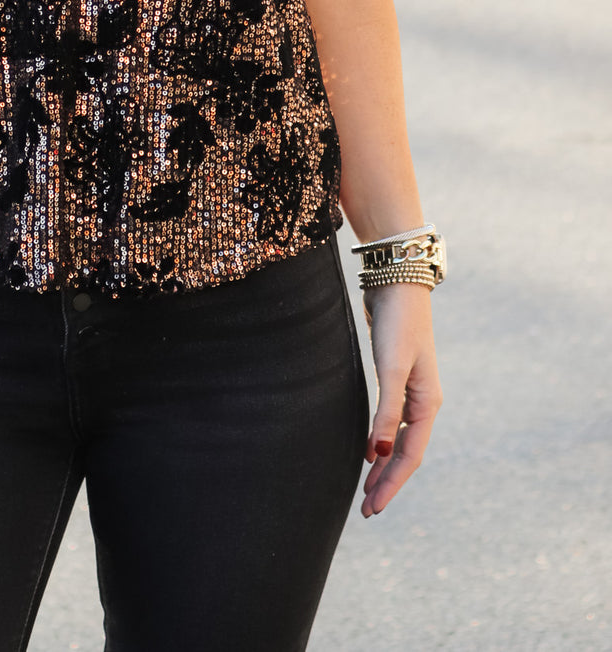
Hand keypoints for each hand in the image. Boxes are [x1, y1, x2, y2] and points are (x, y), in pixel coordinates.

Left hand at [360, 281, 441, 517]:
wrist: (396, 283)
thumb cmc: (397, 324)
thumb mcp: (390, 368)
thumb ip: (386, 411)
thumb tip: (380, 454)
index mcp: (428, 404)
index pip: (410, 455)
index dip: (392, 483)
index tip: (372, 508)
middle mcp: (422, 401)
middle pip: (406, 452)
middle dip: (387, 482)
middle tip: (366, 511)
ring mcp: (410, 390)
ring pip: (398, 439)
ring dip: (384, 465)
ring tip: (367, 490)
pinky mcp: (396, 378)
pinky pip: (391, 422)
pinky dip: (382, 441)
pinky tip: (371, 451)